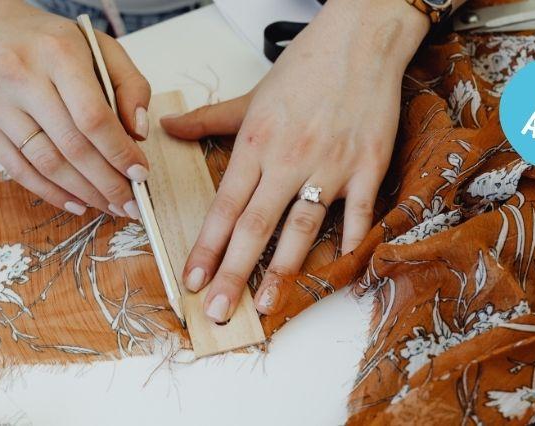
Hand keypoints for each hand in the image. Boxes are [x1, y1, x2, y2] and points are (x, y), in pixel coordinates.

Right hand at [0, 0, 149, 217]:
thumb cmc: (49, 41)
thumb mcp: (99, 47)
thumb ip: (130, 85)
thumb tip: (138, 133)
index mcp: (57, 53)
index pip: (93, 117)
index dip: (119, 152)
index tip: (140, 174)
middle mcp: (21, 77)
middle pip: (71, 146)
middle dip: (107, 182)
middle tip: (130, 203)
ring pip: (46, 163)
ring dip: (83, 193)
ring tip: (109, 205)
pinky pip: (19, 170)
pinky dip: (51, 193)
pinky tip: (76, 203)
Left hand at [161, 0, 429, 321]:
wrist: (360, 39)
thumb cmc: (306, 66)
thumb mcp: (252, 94)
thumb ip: (209, 120)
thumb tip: (166, 129)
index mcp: (257, 142)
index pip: (225, 205)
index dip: (206, 246)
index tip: (191, 280)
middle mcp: (289, 158)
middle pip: (256, 225)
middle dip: (233, 272)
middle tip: (218, 310)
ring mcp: (331, 163)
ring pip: (302, 225)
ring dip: (283, 268)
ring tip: (267, 303)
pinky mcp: (368, 163)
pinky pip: (358, 209)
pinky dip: (351, 237)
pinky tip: (341, 265)